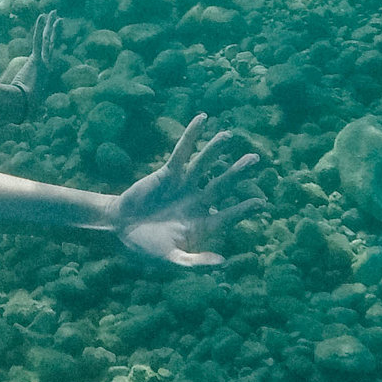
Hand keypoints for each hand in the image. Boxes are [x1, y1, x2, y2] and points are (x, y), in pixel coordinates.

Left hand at [0, 10, 62, 107]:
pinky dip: (39, 28)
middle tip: (59, 18)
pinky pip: (38, 40)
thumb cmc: (25, 105)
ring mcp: (43, 62)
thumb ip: (34, 102)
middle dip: (55, 29)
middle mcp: (48, 65)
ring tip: (53, 12)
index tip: (56, 34)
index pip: (50, 53)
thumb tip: (36, 113)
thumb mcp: (30, 100)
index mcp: (46, 72)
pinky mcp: (36, 60)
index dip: (54, 42)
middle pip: (53, 43)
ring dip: (51, 25)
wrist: (23, 105)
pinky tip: (42, 16)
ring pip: (48, 39)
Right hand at [111, 114, 265, 267]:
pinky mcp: (168, 173)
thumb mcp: (171, 259)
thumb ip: (195, 262)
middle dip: (238, 172)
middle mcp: (197, 202)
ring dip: (216, 149)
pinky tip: (202, 119)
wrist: (120, 229)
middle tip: (256, 159)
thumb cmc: (146, 248)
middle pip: (223, 184)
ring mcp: (184, 186)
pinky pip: (182, 151)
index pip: (229, 214)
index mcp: (202, 224)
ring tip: (230, 135)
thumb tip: (223, 263)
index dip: (244, 208)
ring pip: (205, 164)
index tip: (261, 203)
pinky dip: (192, 135)